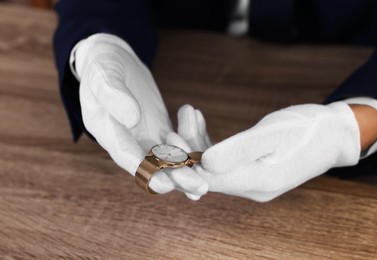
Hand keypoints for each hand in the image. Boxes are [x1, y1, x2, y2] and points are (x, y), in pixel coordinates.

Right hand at [73, 33, 206, 197]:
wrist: (113, 61)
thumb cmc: (102, 66)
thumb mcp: (103, 75)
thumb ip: (113, 95)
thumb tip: (130, 117)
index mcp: (108, 132)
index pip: (127, 156)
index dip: (146, 172)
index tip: (165, 185)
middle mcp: (127, 141)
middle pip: (152, 166)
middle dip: (176, 178)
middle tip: (200, 188)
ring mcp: (145, 137)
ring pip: (168, 160)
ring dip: (187, 169)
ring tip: (207, 180)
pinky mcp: (160, 130)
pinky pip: (177, 143)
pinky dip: (191, 148)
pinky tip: (204, 152)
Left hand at [176, 103, 361, 201]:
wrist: (333, 133)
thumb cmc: (307, 129)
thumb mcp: (273, 133)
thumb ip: (238, 150)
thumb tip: (202, 163)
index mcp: (256, 182)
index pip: (206, 180)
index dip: (182, 161)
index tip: (169, 137)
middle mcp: (250, 187)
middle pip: (205, 174)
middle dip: (185, 149)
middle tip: (175, 121)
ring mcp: (250, 180)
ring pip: (212, 165)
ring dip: (196, 141)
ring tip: (188, 112)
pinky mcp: (251, 169)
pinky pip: (223, 160)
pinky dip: (209, 141)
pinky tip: (199, 120)